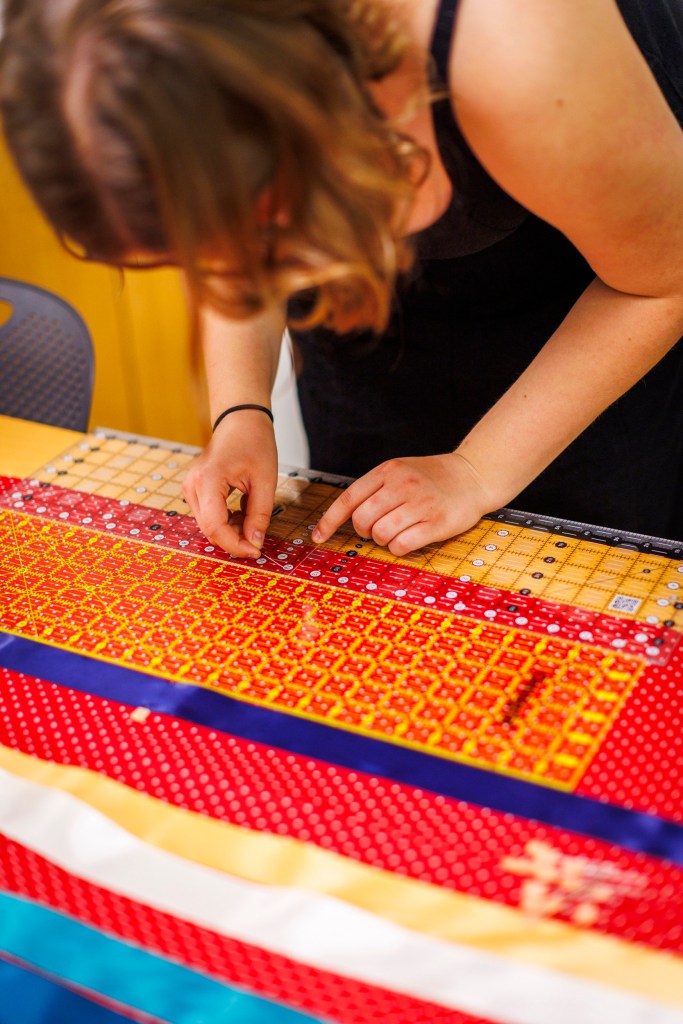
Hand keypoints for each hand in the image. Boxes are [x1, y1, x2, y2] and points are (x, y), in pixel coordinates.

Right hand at [182, 411, 277, 557]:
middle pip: (209, 529)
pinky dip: (226, 520)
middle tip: (258, 540)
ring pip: (208, 525)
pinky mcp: (194, 489)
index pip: (215, 527)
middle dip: (234, 540)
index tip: (255, 551)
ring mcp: (190, 487)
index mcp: (207, 480)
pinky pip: (208, 515)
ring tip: (253, 519)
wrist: (240, 419)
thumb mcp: (265, 480)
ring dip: (231, 531)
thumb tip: (255, 543)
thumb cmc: (254, 442)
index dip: (235, 545)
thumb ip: (259, 514)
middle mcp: (192, 485)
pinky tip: (243, 512)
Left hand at [312, 453, 492, 554]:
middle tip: (378, 529)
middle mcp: (402, 485)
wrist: (473, 476)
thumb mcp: (400, 471)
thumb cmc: (432, 478)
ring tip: (397, 532)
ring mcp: (420, 504)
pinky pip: (402, 545)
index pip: (349, 499)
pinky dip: (399, 548)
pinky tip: (410, 538)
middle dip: (365, 531)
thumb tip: (346, 517)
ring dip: (383, 540)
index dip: (329, 521)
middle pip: (362, 520)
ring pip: (381, 534)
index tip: (318, 537)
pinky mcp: (436, 523)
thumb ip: (375, 489)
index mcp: (388, 471)